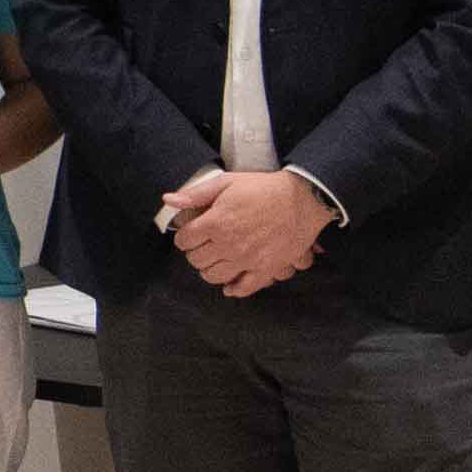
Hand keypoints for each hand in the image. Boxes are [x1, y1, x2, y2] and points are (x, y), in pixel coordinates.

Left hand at [166, 165, 329, 296]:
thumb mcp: (226, 182)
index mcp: (216, 223)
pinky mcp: (266, 268)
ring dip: (209, 270)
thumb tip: (168, 200)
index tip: (190, 234)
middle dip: (195, 252)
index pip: (184, 240)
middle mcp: (229, 245)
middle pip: (196, 260)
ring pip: (214, 276)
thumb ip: (195, 194)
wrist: (303, 198)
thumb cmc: (263, 188)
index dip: (184, 237)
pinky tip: (229, 286)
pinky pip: (244, 288)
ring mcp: (248, 259)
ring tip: (214, 261)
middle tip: (202, 246)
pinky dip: (233, 289)